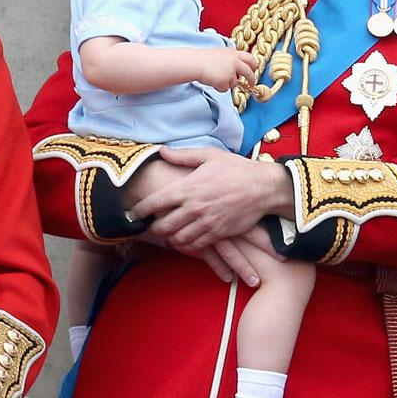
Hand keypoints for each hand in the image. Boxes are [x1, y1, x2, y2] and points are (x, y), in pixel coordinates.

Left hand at [131, 147, 293, 249]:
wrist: (264, 188)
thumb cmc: (237, 169)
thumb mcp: (210, 156)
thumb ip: (183, 155)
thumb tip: (162, 151)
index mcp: (188, 188)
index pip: (153, 203)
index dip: (138, 210)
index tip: (133, 213)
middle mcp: (193, 208)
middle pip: (161, 226)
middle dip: (153, 226)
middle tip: (152, 223)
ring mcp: (205, 223)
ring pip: (176, 239)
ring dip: (170, 237)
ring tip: (170, 231)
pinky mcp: (217, 234)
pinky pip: (195, 245)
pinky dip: (187, 244)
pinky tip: (187, 237)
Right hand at [196, 48, 256, 92]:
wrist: (194, 63)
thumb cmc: (203, 58)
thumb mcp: (220, 54)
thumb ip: (230, 60)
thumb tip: (237, 69)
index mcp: (233, 54)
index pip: (250, 58)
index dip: (253, 65)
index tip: (253, 70)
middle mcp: (235, 62)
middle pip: (249, 72)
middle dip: (251, 79)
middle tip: (250, 84)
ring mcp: (231, 72)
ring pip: (235, 83)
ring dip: (227, 83)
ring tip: (215, 77)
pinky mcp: (225, 81)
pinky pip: (225, 88)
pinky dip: (219, 87)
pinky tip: (212, 80)